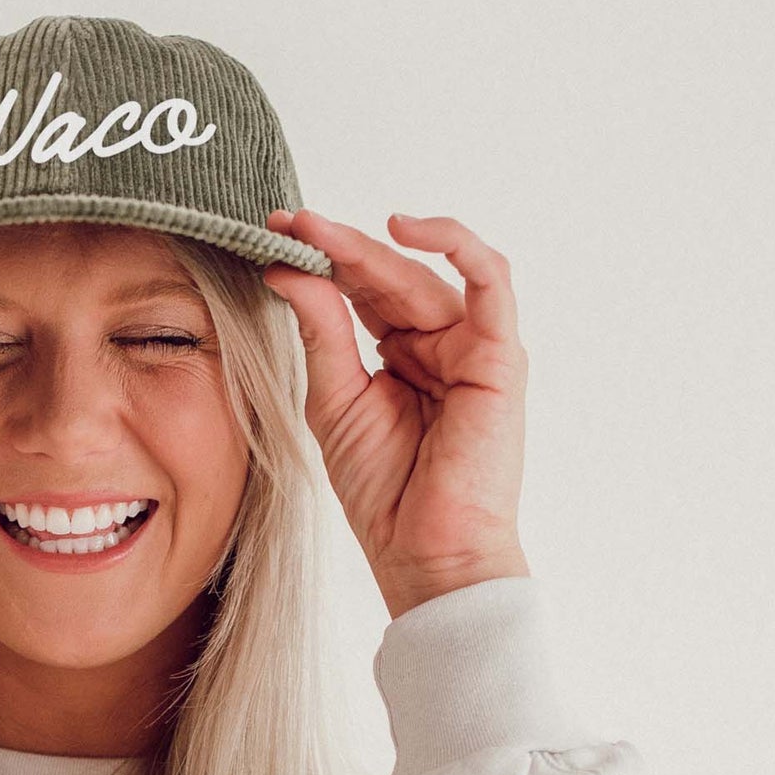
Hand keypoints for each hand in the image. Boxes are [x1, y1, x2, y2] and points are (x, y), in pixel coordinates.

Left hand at [261, 208, 530, 618]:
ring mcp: (472, 346)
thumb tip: (290, 271)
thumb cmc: (385, 491)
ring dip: (373, 246)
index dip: (321, 259)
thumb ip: (320, 332)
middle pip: (389, 276)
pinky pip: (492, 282)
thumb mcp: (334, 399)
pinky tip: (407, 228)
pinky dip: (458, 246)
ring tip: (320, 232)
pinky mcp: (501, 356)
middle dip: (337, 245)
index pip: (362, 290)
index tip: (274, 235)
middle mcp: (439, 343)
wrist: (423, 551)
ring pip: (427, 274)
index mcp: (401, 353)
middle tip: (288, 223)